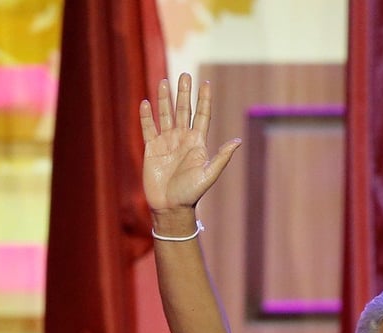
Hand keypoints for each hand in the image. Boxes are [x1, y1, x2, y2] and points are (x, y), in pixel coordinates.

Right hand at [140, 73, 240, 213]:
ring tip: (164, 82)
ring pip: (165, 115)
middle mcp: (182, 138)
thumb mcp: (209, 174)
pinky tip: (146, 102)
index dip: (204, 100)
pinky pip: (148, 128)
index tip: (206, 82)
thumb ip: (221, 157)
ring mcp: (166, 142)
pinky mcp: (151, 149)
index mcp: (197, 142)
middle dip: (184, 93)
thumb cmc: (192, 193)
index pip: (201, 115)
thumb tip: (237, 141)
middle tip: (184, 75)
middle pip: (183, 110)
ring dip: (164, 99)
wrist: (171, 206)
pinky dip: (146, 116)